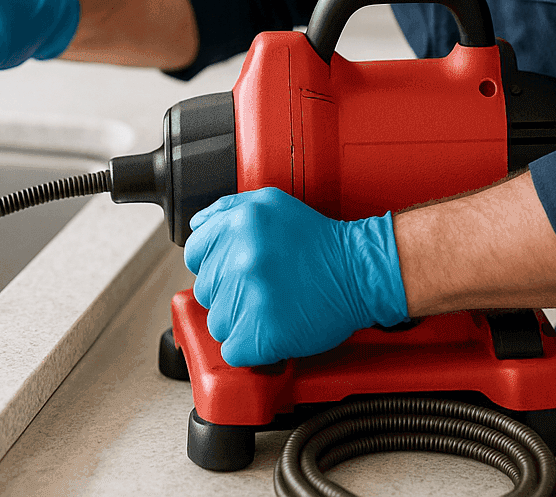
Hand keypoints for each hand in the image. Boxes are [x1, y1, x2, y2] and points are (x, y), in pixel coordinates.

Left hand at [184, 188, 407, 366]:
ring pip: (218, 323)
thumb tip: (197, 226)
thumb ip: (227, 209)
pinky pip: (233, 350)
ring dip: (241, 321)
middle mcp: (240, 258)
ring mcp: (250, 298)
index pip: (195, 254)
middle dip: (231, 293)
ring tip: (272, 307)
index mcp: (238, 224)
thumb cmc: (319, 241)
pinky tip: (273, 328)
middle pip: (206, 291)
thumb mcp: (271, 204)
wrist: (360, 272)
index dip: (216, 265)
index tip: (236, 270)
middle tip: (264, 287)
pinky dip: (251, 346)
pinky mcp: (262, 333)